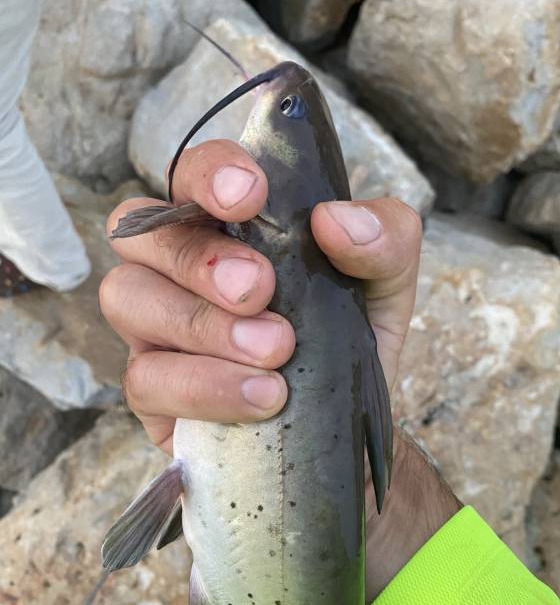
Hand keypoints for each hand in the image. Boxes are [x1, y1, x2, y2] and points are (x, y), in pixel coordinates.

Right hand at [100, 140, 459, 602]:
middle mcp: (180, 267)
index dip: (209, 174)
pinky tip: (263, 399)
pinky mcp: (154, 392)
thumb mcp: (386, 286)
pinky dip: (205, 386)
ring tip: (276, 353)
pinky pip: (146, 378)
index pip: (193, 175)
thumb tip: (336, 220)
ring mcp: (157, 328)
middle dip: (200, 259)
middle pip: (141, 232)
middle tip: (261, 289)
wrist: (342, 430)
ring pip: (127, 297)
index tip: (249, 195)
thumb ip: (384, 238)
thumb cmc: (349, 341)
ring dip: (202, 325)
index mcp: (229, 226)